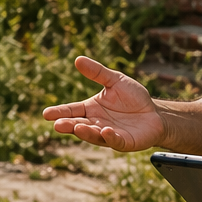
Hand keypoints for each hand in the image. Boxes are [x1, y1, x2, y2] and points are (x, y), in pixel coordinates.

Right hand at [41, 56, 163, 151]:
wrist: (155, 113)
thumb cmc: (133, 98)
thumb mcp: (115, 80)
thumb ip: (97, 72)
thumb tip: (77, 59)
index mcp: (91, 109)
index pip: (72, 111)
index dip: (60, 112)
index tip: (46, 114)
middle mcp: (96, 124)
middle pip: (79, 125)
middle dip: (68, 125)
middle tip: (57, 124)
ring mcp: (109, 135)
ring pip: (94, 135)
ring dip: (86, 132)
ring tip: (78, 127)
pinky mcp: (124, 142)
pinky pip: (115, 141)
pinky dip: (110, 137)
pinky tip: (105, 131)